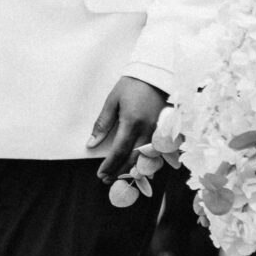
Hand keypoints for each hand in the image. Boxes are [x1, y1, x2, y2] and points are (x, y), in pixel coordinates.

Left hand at [88, 75, 168, 190]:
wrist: (156, 75)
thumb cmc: (131, 85)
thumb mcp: (112, 101)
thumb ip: (102, 124)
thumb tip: (91, 143)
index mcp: (132, 122)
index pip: (119, 151)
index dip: (109, 165)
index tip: (100, 174)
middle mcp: (147, 130)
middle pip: (133, 159)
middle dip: (119, 171)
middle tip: (107, 179)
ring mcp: (158, 132)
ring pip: (145, 158)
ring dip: (131, 170)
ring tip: (118, 176)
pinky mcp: (165, 132)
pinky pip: (155, 153)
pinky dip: (145, 162)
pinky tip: (138, 167)